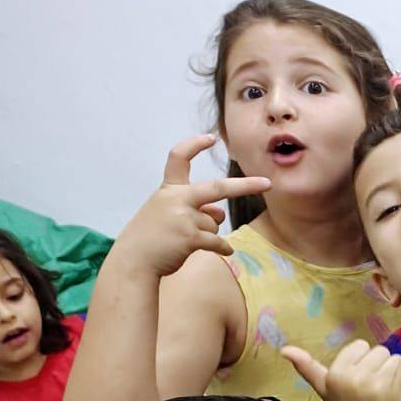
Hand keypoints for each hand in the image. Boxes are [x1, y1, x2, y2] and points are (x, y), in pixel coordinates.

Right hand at [111, 136, 270, 276]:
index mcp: (168, 190)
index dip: (194, 146)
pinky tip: (226, 252)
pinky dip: (223, 248)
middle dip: (246, 185)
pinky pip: (218, 242)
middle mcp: (176, 199)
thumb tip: (220, 214)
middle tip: (267, 183)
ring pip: (214, 223)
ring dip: (208, 234)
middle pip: (218, 188)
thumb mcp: (167, 215)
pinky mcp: (189, 238)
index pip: (178, 158)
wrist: (132, 262)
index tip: (210, 138)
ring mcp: (183, 218)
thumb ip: (194, 209)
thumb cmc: (151, 238)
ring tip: (186, 242)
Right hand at [283, 330, 400, 400]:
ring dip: (393, 373)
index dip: (361, 361)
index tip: (357, 382)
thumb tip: (284, 349)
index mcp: (337, 374)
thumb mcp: (324, 389)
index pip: (360, 346)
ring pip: (394, 357)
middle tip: (371, 390)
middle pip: (379, 350)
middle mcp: (357, 379)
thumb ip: (307, 367)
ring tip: (383, 393)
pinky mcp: (400, 389)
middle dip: (378, 367)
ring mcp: (380, 385)